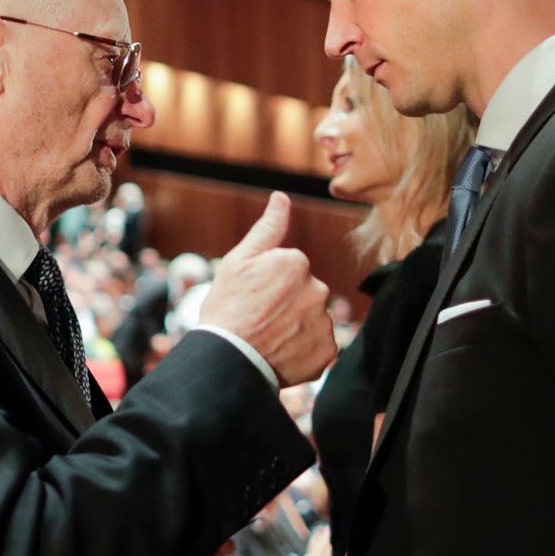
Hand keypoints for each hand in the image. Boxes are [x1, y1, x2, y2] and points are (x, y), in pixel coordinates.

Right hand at [199, 193, 335, 385]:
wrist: (227, 359)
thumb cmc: (227, 308)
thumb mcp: (238, 261)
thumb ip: (267, 228)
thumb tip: (282, 196)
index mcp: (296, 262)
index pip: (291, 270)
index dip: (269, 285)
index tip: (253, 298)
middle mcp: (317, 288)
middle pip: (304, 293)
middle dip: (287, 304)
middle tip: (260, 319)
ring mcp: (324, 321)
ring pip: (312, 319)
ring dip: (296, 327)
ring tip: (269, 338)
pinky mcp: (327, 351)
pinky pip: (319, 346)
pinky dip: (304, 350)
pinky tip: (282, 352)